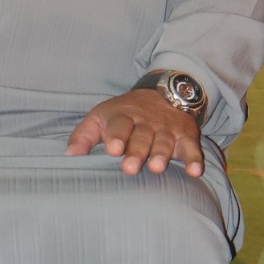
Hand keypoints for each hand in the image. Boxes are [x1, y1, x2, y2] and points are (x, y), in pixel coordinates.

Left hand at [65, 88, 203, 176]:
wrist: (165, 91)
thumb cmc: (125, 114)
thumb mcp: (101, 117)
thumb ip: (84, 136)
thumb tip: (68, 157)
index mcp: (124, 116)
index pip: (120, 124)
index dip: (117, 136)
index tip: (113, 149)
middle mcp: (147, 122)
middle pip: (142, 136)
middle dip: (137, 151)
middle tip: (129, 167)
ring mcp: (167, 129)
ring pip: (165, 141)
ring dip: (162, 154)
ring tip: (156, 168)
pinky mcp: (186, 135)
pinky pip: (191, 147)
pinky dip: (194, 159)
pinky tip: (195, 172)